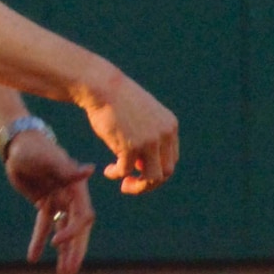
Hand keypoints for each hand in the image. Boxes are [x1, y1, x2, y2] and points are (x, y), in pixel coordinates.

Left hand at [4, 131, 95, 273]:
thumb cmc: (33, 148)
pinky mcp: (45, 204)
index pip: (82, 216)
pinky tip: (33, 258)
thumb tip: (89, 170)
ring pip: (63, 231)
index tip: (56, 243)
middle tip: (70, 273)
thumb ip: (66, 169)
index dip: (73, 232)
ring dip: (63, 252)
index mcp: (77, 187)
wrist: (18, 144)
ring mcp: (59, 201)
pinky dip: (38, 241)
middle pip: (77, 230)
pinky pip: (44, 226)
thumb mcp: (47, 158)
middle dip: (74, 252)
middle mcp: (71, 196)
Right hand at [83, 74, 179, 194]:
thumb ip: (148, 139)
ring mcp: (150, 141)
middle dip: (148, 183)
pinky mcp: (131, 146)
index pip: (171, 159)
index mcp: (170, 126)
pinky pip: (126, 171)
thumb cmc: (116, 102)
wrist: (102, 87)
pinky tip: (108, 171)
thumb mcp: (141, 118)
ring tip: (124, 185)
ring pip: (152, 178)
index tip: (138, 170)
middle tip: (130, 184)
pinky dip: (117, 174)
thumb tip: (144, 167)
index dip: (155, 169)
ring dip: (138, 187)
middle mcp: (164, 134)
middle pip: (166, 172)